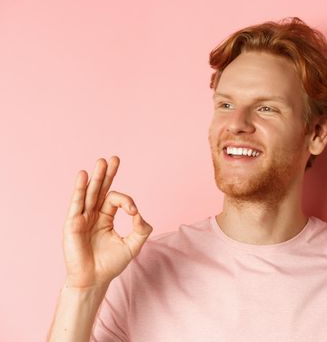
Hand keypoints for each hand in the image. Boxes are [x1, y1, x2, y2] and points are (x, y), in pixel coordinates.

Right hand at [62, 156, 152, 288]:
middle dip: (108, 174)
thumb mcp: (133, 245)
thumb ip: (141, 229)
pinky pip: (76, 204)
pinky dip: (79, 189)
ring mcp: (82, 218)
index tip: (134, 213)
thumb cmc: (111, 264)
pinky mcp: (73, 224)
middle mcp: (92, 214)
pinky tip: (83, 175)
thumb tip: (140, 214)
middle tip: (114, 158)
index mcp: (105, 217)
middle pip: (100, 189)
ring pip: (89, 193)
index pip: (116, 200)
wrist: (94, 280)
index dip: (128, 202)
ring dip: (96, 177)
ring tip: (102, 161)